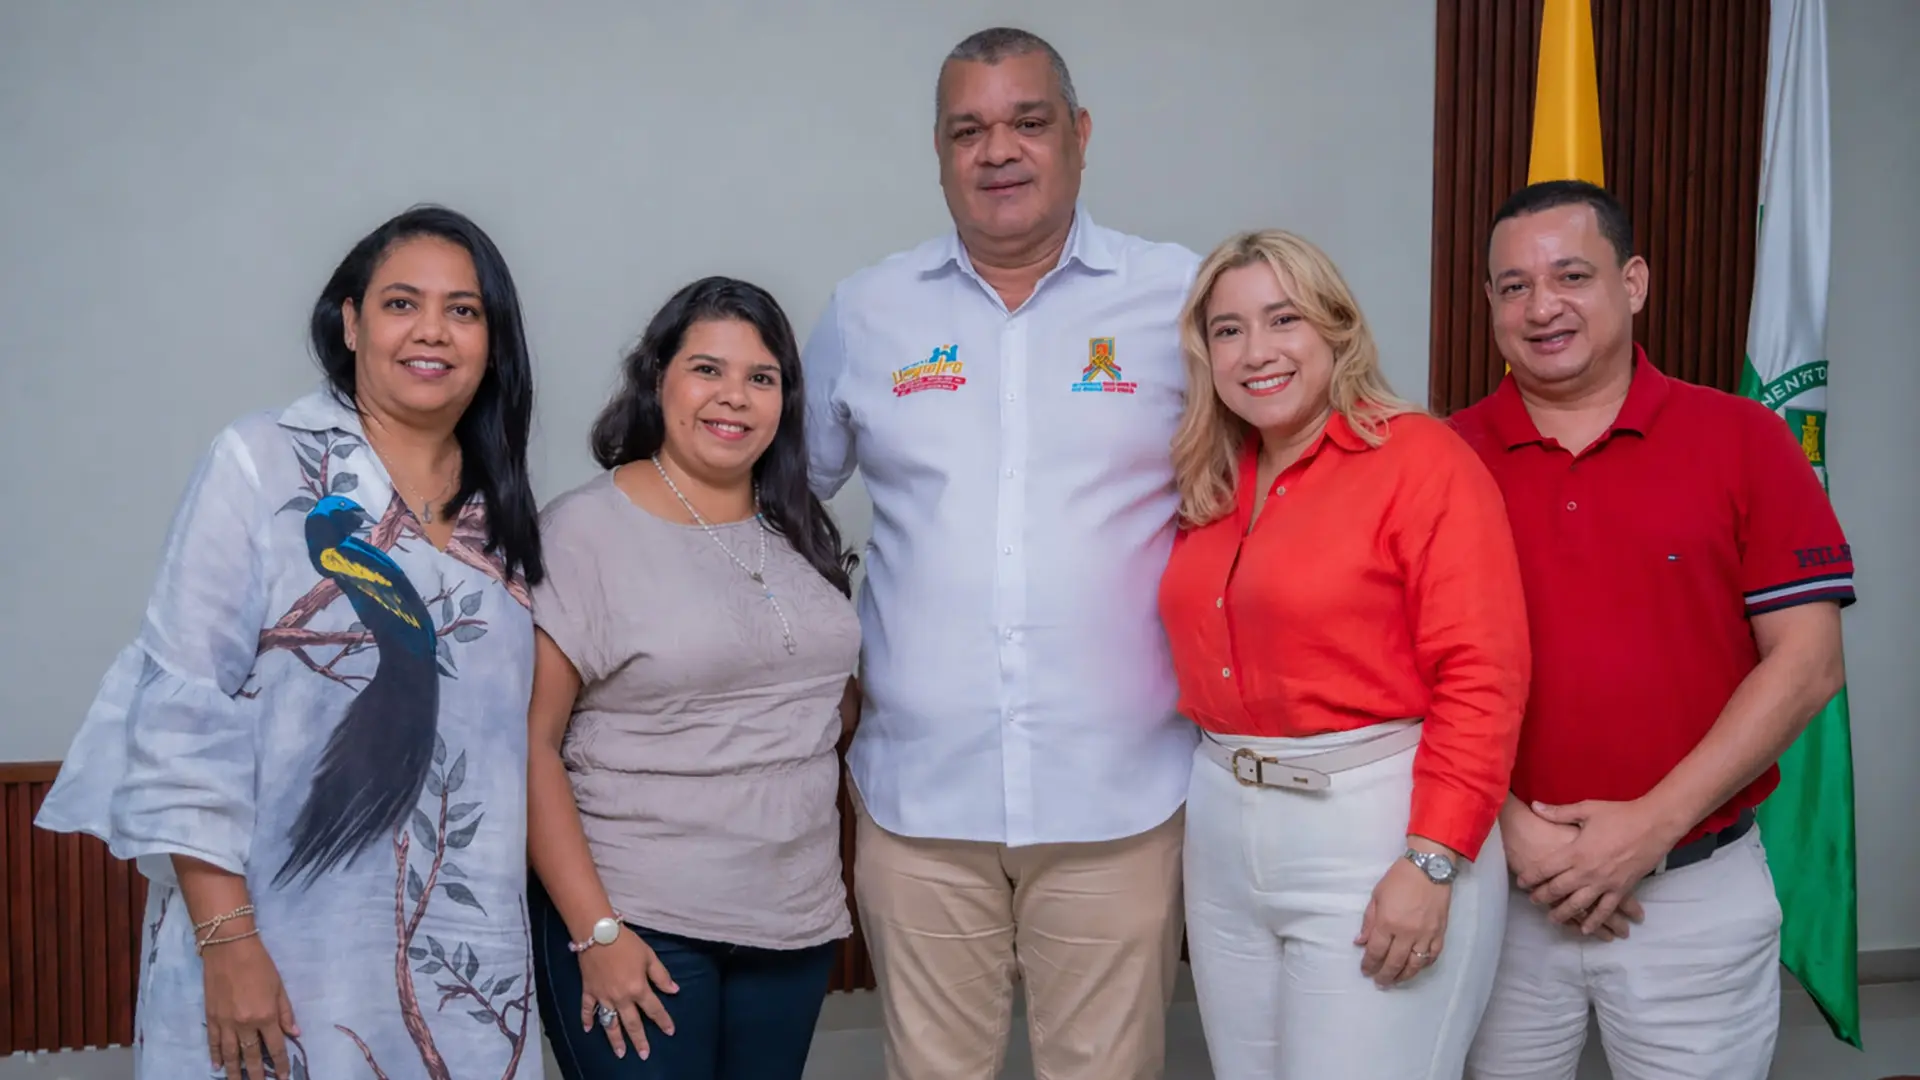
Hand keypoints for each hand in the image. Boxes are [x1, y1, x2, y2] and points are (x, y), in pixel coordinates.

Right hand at [201, 935, 298, 1079]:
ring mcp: (226, 1022)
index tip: (284, 1077)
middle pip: (251, 1056)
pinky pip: (214, 1042)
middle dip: (257, 1075)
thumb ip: (286, 1013)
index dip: (279, 1064)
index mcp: (265, 1016)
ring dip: (234, 1072)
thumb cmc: (260, 964)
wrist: (229, 948)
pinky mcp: (211, 1017)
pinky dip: (216, 1056)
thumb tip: (295, 1034)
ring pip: (231, 1054)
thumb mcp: (279, 987)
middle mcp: (245, 1024)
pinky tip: (218, 1066)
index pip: (274, 1047)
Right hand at [579, 928, 678, 1059]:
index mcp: (638, 988)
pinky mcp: (589, 991)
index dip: (663, 1021)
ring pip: (610, 1023)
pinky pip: (587, 1009)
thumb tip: (674, 990)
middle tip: (644, 1054)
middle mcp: (621, 997)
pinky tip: (588, 1030)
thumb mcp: (649, 956)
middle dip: (639, 1040)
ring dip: (615, 1039)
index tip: (670, 1031)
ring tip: (620, 1052)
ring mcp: (603, 996)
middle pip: (632, 1023)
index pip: (654, 1009)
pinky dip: (587, 1020)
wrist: (598, 933)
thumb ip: (661, 976)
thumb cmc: (626, 943)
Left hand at [1355, 851, 1451, 987]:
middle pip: (1394, 962)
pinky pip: (1432, 956)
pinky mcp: (1440, 933)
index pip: (1376, 951)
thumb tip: (1360, 942)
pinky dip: (1423, 965)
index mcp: (1388, 922)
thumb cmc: (1399, 879)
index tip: (1365, 971)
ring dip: (1403, 976)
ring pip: (1414, 964)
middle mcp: (1407, 933)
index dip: (1369, 964)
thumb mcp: (1377, 896)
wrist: (1430, 868)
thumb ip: (1368, 922)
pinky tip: (1416, 968)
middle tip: (1379, 983)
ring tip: (1396, 981)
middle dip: (1385, 975)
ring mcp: (1425, 935)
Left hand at [1518, 799, 1673, 934]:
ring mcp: (1605, 883)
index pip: (1545, 869)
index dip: (1530, 877)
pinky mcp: (1622, 889)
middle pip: (1558, 890)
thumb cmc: (1620, 815)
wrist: (1654, 825)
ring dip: (1563, 914)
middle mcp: (1587, 871)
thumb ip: (1559, 813)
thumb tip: (1535, 806)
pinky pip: (1605, 910)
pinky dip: (1595, 921)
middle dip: (1542, 897)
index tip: (1521, 882)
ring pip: (1578, 905)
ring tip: (1552, 919)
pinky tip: (1586, 929)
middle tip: (1532, 901)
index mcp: (1576, 852)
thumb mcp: (1587, 810)